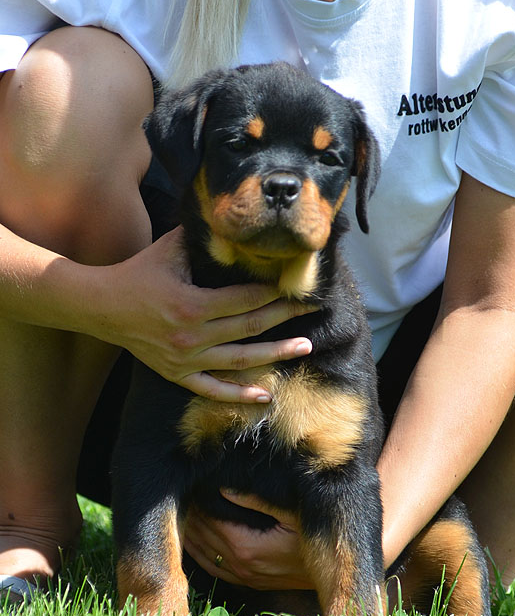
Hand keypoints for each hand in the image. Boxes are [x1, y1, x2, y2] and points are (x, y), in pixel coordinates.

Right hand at [90, 227, 313, 401]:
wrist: (101, 306)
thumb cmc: (137, 273)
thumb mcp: (169, 250)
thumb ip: (202, 238)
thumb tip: (233, 221)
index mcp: (192, 303)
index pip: (245, 298)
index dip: (274, 292)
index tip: (296, 287)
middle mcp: (192, 335)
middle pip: (250, 326)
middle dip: (284, 317)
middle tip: (312, 310)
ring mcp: (185, 359)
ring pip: (240, 360)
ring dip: (275, 355)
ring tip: (305, 348)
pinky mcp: (177, 374)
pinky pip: (212, 389)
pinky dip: (239, 394)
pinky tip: (265, 395)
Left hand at [184, 489, 313, 589]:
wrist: (333, 572)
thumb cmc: (314, 538)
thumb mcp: (291, 513)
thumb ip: (256, 501)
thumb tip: (225, 489)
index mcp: (246, 546)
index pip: (208, 521)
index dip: (196, 503)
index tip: (190, 485)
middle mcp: (239, 565)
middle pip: (201, 536)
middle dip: (189, 515)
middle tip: (182, 494)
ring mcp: (242, 577)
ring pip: (202, 554)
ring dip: (190, 533)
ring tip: (182, 512)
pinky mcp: (247, 582)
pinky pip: (212, 569)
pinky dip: (199, 552)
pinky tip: (193, 539)